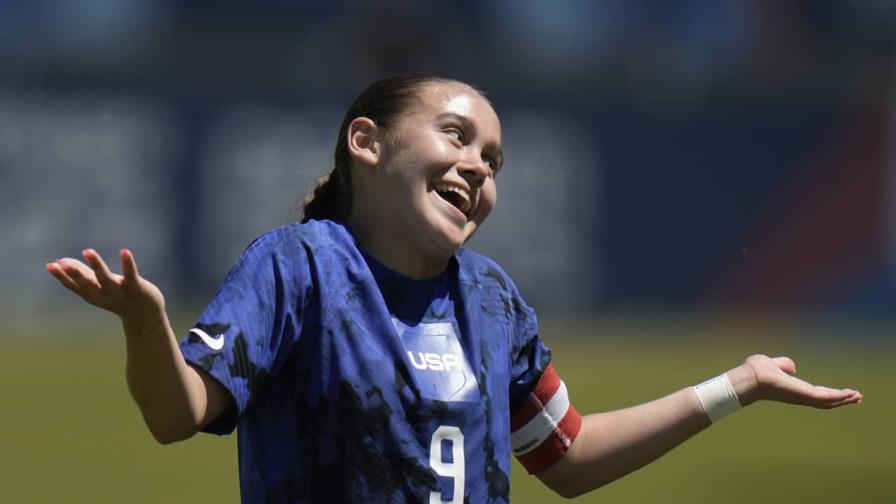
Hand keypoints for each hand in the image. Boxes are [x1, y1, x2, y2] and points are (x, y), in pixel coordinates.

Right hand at [47, 249, 164, 323]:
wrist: (145, 316)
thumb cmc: (117, 297)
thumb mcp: (97, 286)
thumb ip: (80, 274)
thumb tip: (60, 261)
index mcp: (92, 294)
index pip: (74, 286)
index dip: (62, 277)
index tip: (50, 265)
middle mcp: (104, 295)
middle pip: (87, 284)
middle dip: (75, 274)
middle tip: (62, 264)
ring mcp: (120, 292)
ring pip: (106, 279)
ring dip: (97, 265)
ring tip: (88, 251)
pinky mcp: (137, 288)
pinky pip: (131, 275)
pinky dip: (128, 264)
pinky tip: (124, 251)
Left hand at [729, 354, 862, 408]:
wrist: (751, 377)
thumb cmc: (757, 371)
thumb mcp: (774, 364)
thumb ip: (784, 365)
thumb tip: (791, 367)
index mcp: (795, 389)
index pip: (816, 393)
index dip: (830, 393)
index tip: (843, 393)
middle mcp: (800, 396)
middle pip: (826, 400)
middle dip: (841, 399)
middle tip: (857, 398)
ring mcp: (803, 397)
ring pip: (828, 401)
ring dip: (844, 399)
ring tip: (858, 397)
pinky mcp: (805, 395)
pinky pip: (826, 398)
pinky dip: (839, 396)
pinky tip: (851, 394)